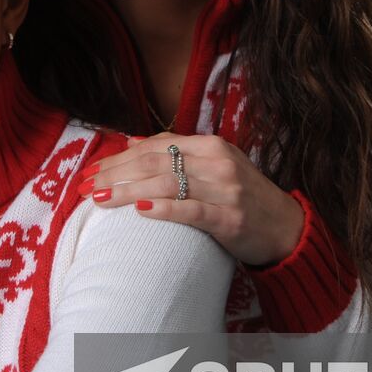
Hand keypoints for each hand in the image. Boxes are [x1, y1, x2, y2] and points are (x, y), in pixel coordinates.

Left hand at [79, 132, 305, 266]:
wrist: (286, 228)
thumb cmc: (243, 197)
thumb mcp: (214, 166)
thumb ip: (177, 154)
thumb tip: (132, 143)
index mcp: (210, 146)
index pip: (156, 146)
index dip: (119, 158)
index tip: (91, 171)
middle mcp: (217, 162)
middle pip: (155, 162)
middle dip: (114, 174)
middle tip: (85, 186)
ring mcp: (225, 189)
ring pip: (167, 183)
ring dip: (127, 191)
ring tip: (99, 198)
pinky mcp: (230, 218)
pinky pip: (192, 210)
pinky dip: (164, 209)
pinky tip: (139, 211)